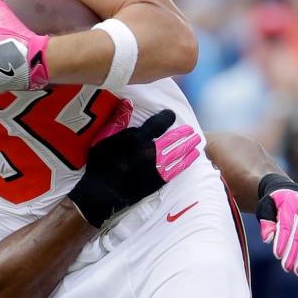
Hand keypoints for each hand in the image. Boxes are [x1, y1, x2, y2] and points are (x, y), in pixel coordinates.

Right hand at [68, 109, 200, 226]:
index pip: (157, 124)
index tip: (171, 114)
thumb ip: (117, 121)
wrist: (103, 194)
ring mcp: (156, 166)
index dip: (166, 118)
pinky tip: (192, 157)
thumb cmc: (100, 165)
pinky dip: (186, 161)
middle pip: (173, 139)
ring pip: (178, 153)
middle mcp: (150, 150)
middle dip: (184, 134)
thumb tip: (128, 103)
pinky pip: (177, 168)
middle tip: (191, 130)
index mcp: (137, 138)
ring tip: (196, 141)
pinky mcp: (159, 180)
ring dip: (189, 146)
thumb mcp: (103, 139)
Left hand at [255, 174, 297, 275]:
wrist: (290, 192)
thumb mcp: (265, 207)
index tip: (278, 255)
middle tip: (286, 268)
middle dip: (293, 253)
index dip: (282, 241)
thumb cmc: (274, 204)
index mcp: (289, 205)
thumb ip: (266, 222)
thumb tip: (267, 239)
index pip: (286, 225)